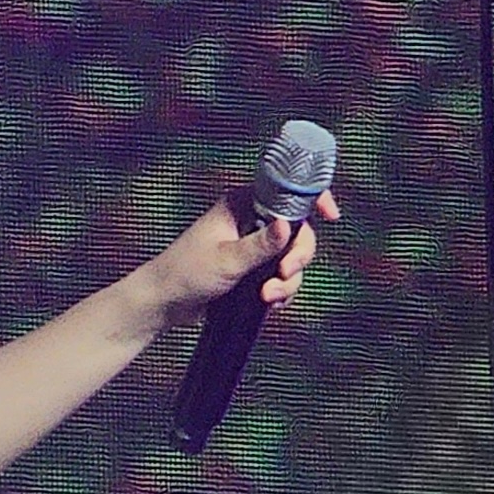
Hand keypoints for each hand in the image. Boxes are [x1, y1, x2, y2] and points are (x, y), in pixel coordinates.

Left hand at [136, 182, 341, 323]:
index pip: (289, 190)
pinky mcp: (253, 268)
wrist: (162, 303)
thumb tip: (290, 226)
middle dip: (298, 256)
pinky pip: (280, 274)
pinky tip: (270, 303)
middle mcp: (252, 219)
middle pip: (298, 230)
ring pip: (291, 256)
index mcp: (243, 203)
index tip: (331, 215)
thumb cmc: (185, 273)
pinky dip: (281, 289)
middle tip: (284, 274)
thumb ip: (260, 245)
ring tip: (267, 297)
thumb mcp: (226, 260)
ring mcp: (254, 244)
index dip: (315, 198)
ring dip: (287, 279)